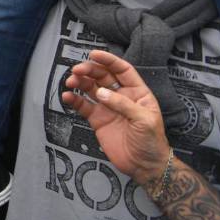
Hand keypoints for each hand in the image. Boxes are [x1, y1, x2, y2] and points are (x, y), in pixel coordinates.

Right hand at [61, 49, 169, 184]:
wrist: (144, 165)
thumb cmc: (152, 141)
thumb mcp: (144, 120)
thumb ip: (123, 104)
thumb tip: (101, 93)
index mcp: (137, 93)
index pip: (122, 70)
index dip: (109, 60)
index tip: (94, 54)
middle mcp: (120, 97)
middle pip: (102, 76)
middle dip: (89, 70)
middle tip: (77, 70)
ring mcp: (107, 107)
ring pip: (90, 88)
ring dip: (79, 82)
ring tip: (70, 82)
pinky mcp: (97, 120)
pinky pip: (83, 106)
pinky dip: (73, 100)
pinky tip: (67, 97)